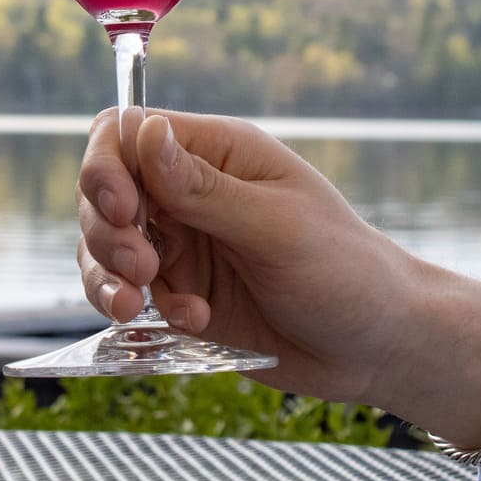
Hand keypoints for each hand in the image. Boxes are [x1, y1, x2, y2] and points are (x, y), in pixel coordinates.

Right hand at [79, 110, 480, 477]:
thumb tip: (141, 133)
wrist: (377, 347)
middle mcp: (189, 193)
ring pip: (103, 247)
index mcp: (217, 154)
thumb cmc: (345, 272)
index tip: (124, 212)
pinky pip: (125, 295)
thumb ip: (203, 188)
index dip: (105, 167)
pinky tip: (189, 322)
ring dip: (108, 276)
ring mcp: (182, 245)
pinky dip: (136, 313)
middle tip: (142, 270)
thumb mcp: (276, 228)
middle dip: (106, 233)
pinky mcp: (179, 294)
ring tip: (138, 306)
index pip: (125, 133)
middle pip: (103, 192)